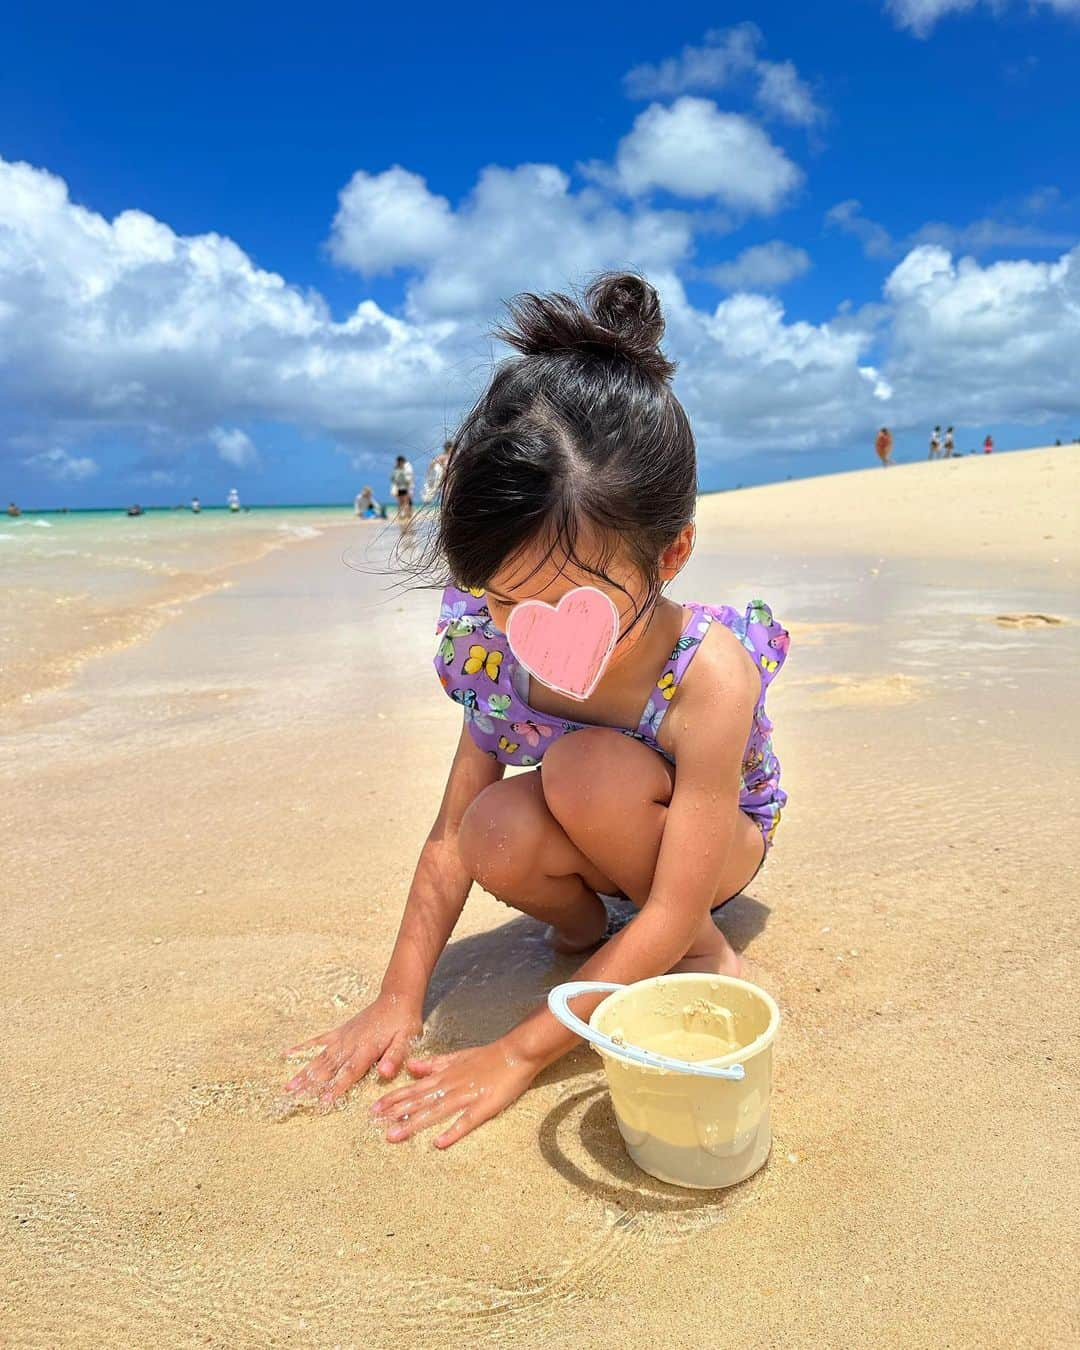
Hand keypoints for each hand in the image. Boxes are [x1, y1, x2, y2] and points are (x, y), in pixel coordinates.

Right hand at [281, 992, 422, 1105]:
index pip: (350, 1071)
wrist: (397, 996)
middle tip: (296, 1098)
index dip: (337, 1086)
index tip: (323, 1101)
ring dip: (304, 1072)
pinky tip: (287, 1053)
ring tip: (289, 1086)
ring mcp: (343, 1037)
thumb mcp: (407, 1039)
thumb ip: (395, 1057)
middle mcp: (351, 1043)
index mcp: (367, 1048)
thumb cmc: (404, 1022)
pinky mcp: (340, 1031)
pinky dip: (303, 1047)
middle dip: (312, 1084)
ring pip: (320, 1057)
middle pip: (329, 1067)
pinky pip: (318, 1040)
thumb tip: (385, 1073)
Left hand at [370, 1038, 539, 1148]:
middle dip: (396, 1112)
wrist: (515, 1053)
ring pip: (435, 1112)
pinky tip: (438, 1144)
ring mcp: (466, 1097)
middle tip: (375, 1123)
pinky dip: (452, 1132)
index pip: (414, 1088)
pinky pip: (466, 1122)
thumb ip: (434, 1064)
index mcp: (444, 1075)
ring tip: (394, 1135)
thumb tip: (412, 1066)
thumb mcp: (457, 1056)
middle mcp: (450, 1086)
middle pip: (419, 1101)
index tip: (374, 1108)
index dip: (394, 1098)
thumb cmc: (486, 1056)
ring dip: (414, 1124)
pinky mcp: (483, 1107)